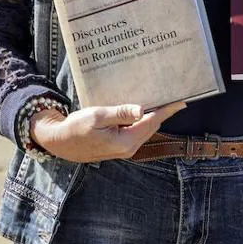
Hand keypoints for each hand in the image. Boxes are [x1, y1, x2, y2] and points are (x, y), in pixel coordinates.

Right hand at [30, 102, 185, 162]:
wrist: (61, 142)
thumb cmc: (76, 128)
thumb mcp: (98, 116)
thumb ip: (121, 113)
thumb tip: (142, 110)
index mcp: (126, 141)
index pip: (152, 122)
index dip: (167, 111)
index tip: (181, 101)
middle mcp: (128, 147)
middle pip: (151, 126)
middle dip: (161, 111)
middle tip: (171, 95)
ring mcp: (124, 148)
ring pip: (144, 129)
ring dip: (151, 115)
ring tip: (159, 98)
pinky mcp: (118, 145)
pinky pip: (135, 131)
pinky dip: (140, 120)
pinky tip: (140, 109)